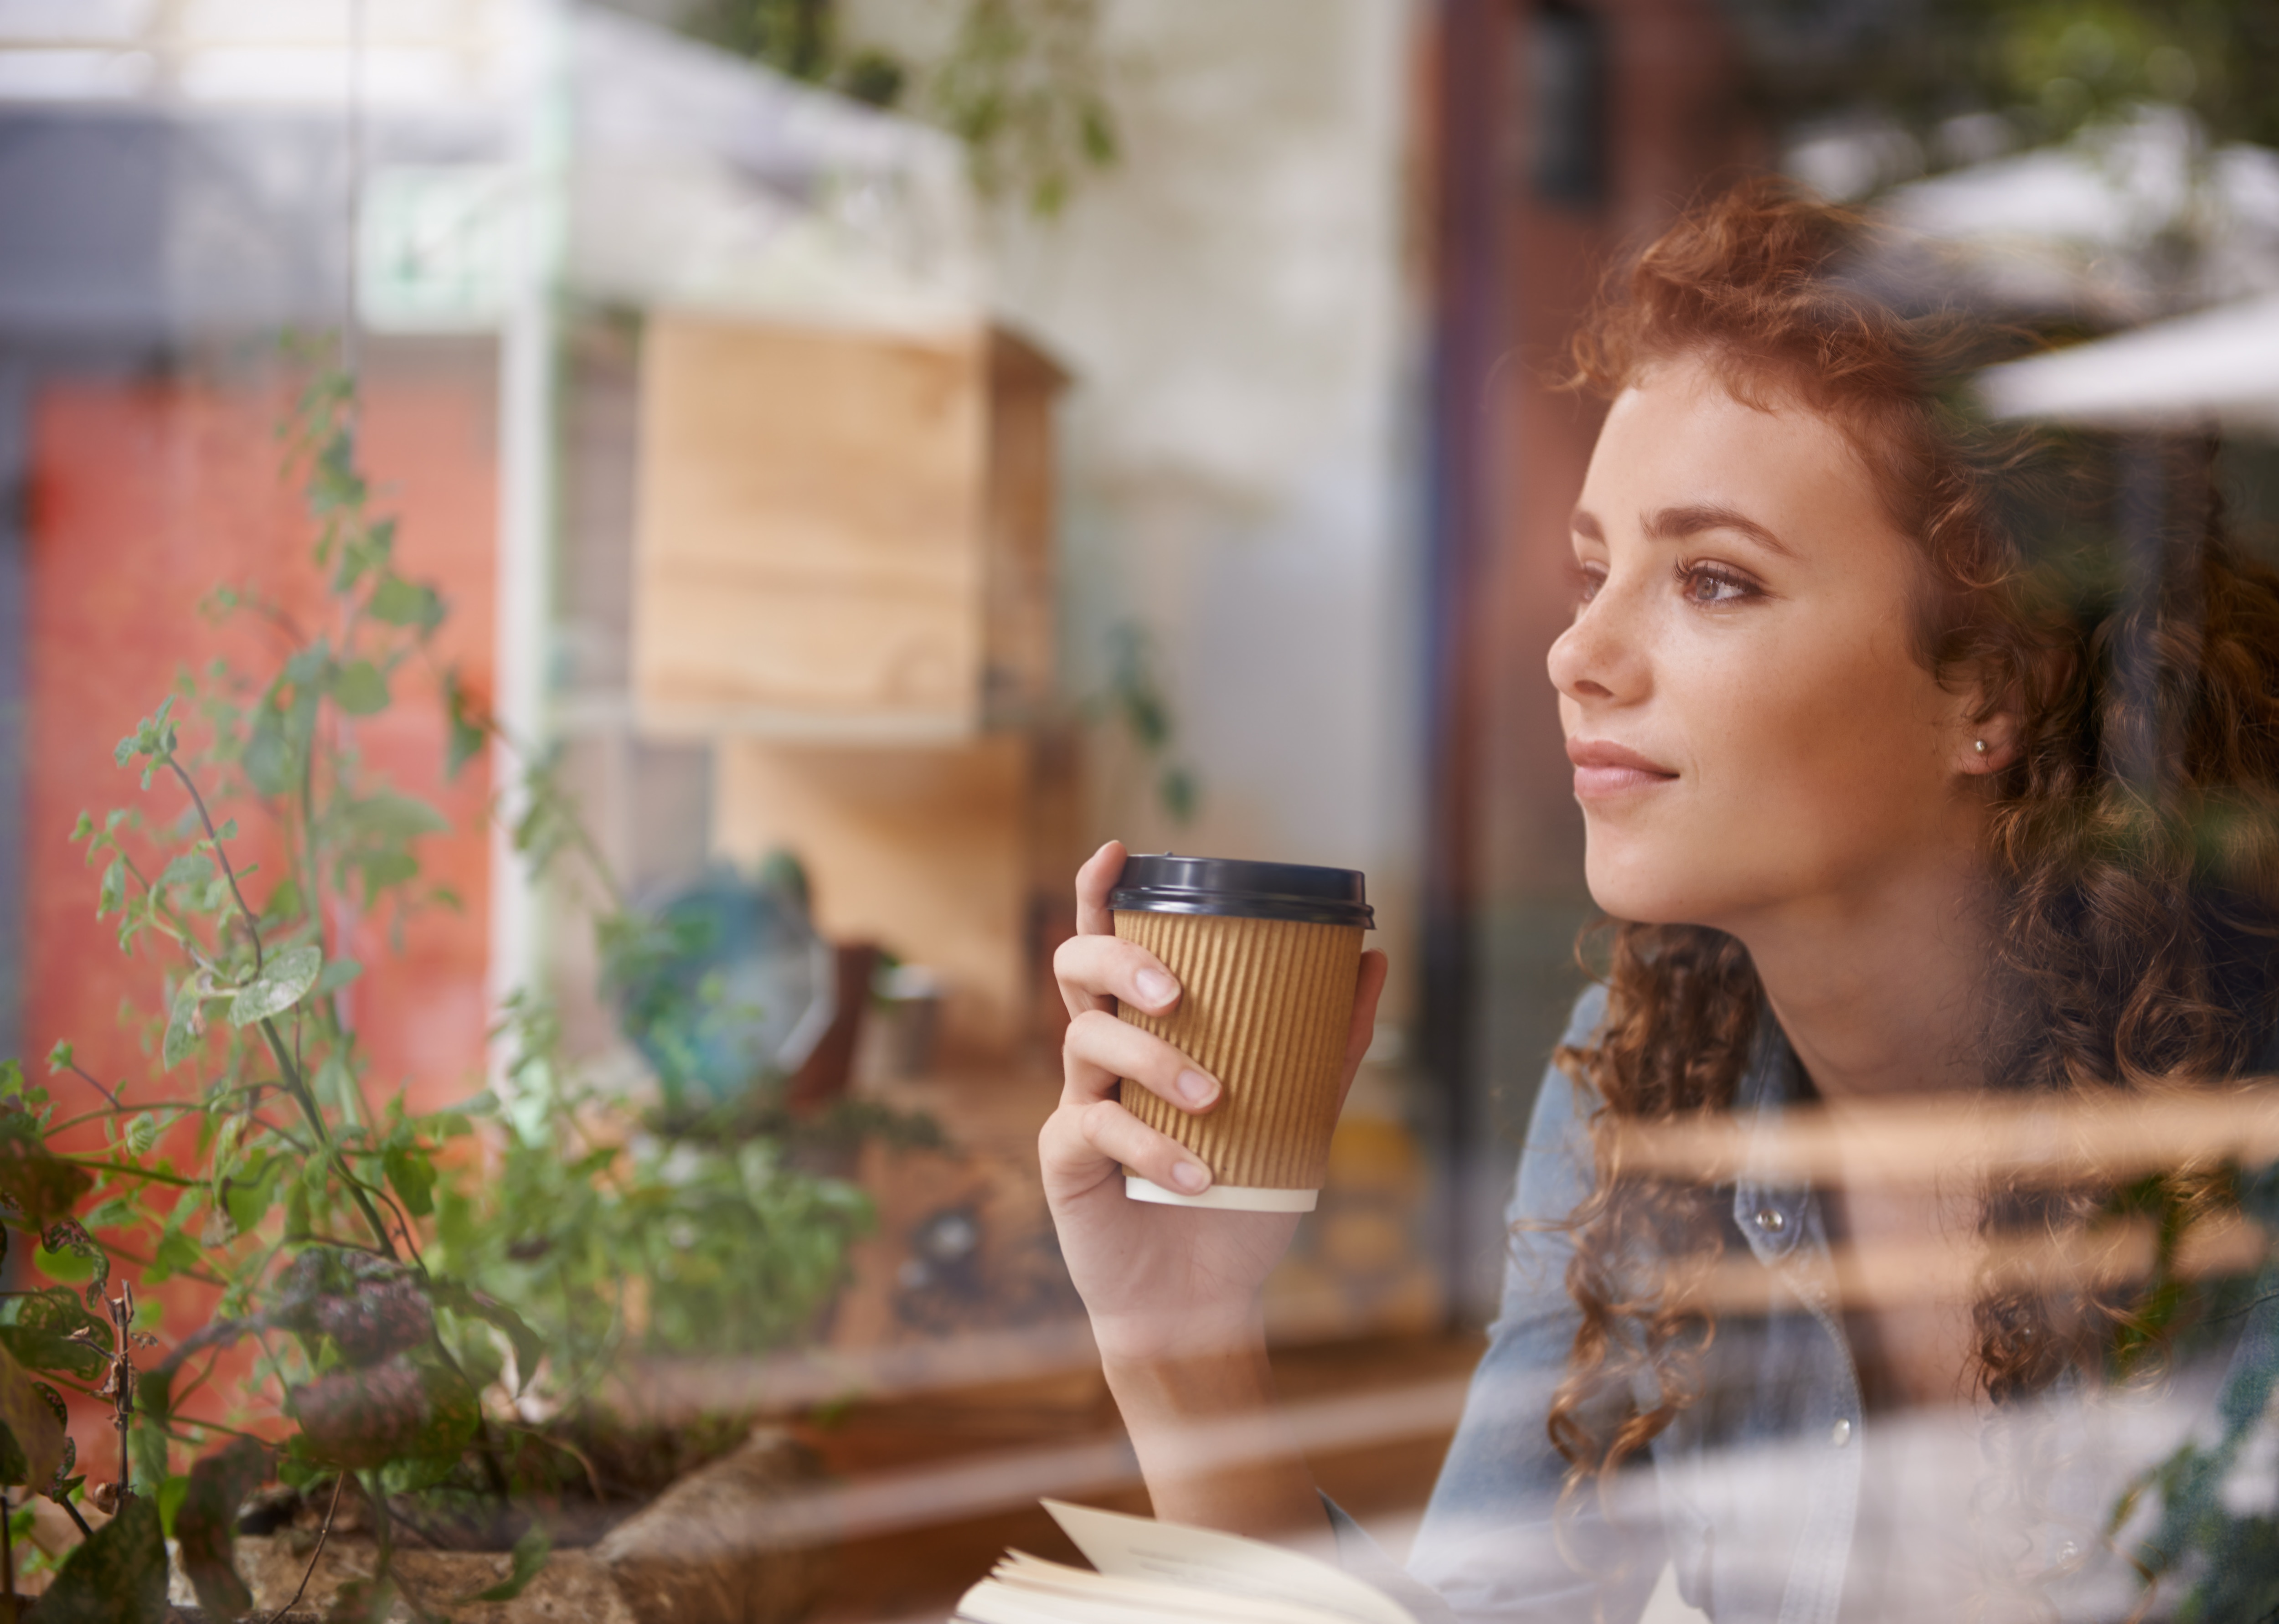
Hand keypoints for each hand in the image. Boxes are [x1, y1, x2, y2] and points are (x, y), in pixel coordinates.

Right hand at [1038, 840, 1387, 1366]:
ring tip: (1212, 1100)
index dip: (1101, 892)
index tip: (1118, 851)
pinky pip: (1098, 1126)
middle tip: (1175, 994)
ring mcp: (1077, 1099)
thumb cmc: (1241, 1199)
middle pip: (1077, 967)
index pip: (1110, 941)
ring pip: (1086, 1039)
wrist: (1202, 1298)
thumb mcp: (1300, 1114)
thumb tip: (1374, 956)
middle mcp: (1103, 1053)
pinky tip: (1199, 1176)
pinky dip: (1153, 1147)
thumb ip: (1331, 1042)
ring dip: (1152, 1061)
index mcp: (1147, 1027)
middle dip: (1120, 960)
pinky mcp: (1065, 1155)